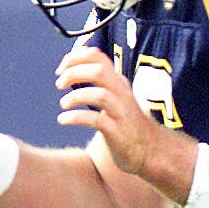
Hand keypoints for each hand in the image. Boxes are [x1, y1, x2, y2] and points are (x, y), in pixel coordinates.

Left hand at [55, 44, 159, 175]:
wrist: (149, 150)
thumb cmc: (127, 123)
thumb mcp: (117, 97)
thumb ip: (102, 84)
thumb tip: (76, 69)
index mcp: (118, 83)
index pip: (98, 57)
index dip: (76, 57)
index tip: (61, 68)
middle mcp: (121, 94)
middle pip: (98, 71)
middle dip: (74, 73)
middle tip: (59, 84)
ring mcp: (120, 113)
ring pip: (100, 95)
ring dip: (76, 96)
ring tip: (64, 104)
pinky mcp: (117, 132)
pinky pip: (96, 121)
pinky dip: (76, 118)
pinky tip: (63, 119)